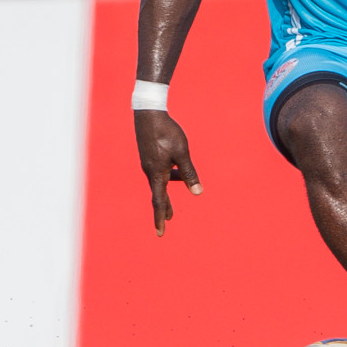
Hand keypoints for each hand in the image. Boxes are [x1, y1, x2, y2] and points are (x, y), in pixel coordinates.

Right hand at [135, 110, 202, 235]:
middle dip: (163, 209)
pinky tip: (176, 172)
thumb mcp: (182, 153)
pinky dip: (167, 178)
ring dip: (165, 194)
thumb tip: (197, 193)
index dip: (161, 217)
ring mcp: (148, 163)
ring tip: (170, 206)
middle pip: (157, 194)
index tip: (161, 232)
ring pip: (159, 182)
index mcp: (157, 173)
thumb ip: (189, 173)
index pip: (159, 201)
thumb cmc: (167, 133)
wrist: (149, 114)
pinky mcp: (149, 155)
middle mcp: (150, 171)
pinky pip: (159, 172)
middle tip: (166, 222)